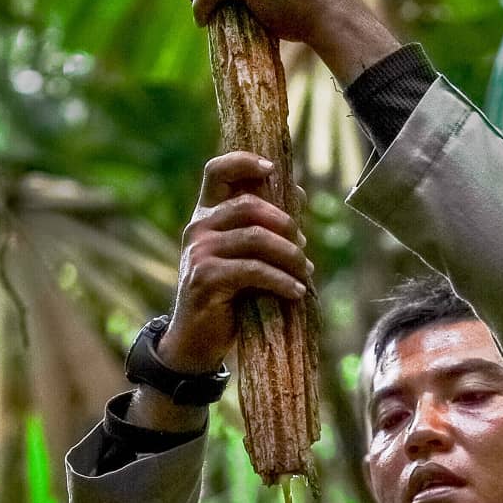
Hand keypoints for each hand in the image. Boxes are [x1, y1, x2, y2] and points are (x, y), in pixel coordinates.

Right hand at [157, 150, 310, 375]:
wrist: (197, 340)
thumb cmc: (227, 296)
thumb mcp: (242, 257)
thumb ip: (261, 227)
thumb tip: (298, 194)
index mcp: (205, 216)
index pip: (217, 171)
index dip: (244, 161)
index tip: (272, 168)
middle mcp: (198, 228)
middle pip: (249, 205)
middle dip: (285, 224)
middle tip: (303, 248)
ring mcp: (199, 253)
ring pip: (256, 238)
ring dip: (290, 256)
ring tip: (305, 273)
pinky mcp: (206, 279)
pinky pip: (254, 271)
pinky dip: (282, 281)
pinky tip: (297, 292)